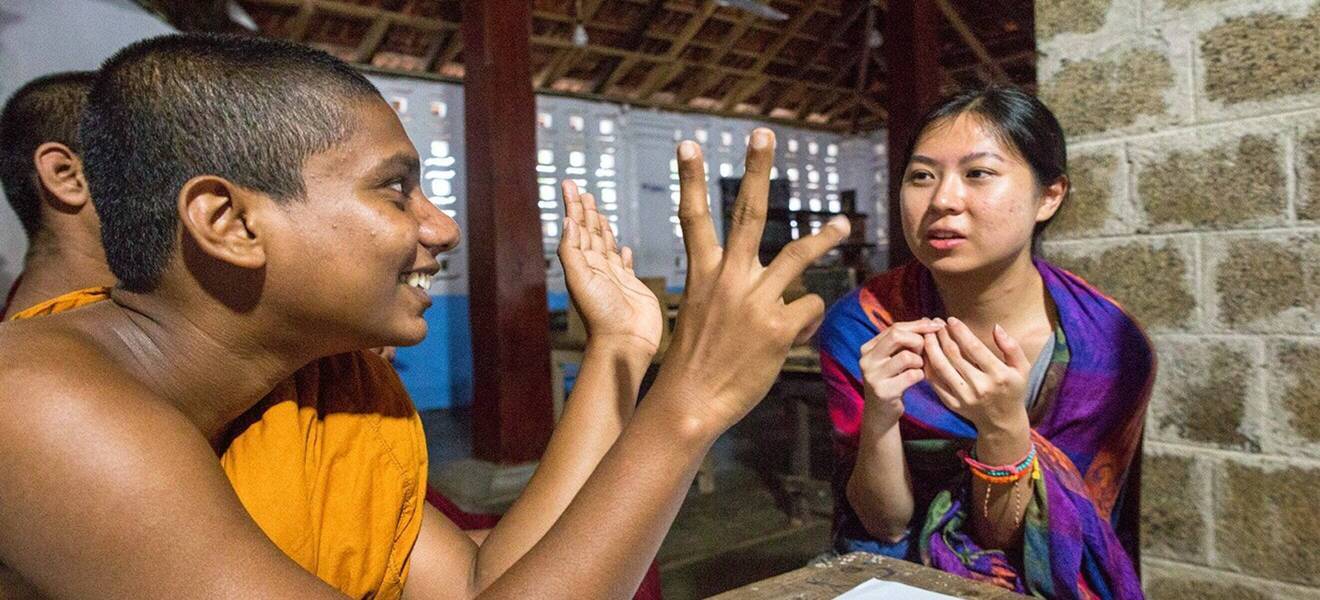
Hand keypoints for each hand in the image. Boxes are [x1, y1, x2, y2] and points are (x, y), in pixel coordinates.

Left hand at [558, 180, 661, 357]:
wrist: (626, 341)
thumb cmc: (602, 315)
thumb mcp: (580, 279)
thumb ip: (572, 250)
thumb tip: (569, 221)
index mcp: (582, 264)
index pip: (576, 228)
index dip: (573, 206)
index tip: (569, 184)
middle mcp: (596, 268)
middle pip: (590, 232)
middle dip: (585, 211)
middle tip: (581, 190)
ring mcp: (614, 277)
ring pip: (606, 245)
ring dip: (602, 227)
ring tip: (598, 211)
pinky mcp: (632, 286)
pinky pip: (625, 265)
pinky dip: (622, 254)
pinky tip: (622, 247)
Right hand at [649, 128, 849, 437]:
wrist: (690, 403)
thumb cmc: (695, 363)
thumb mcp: (700, 316)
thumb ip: (730, 293)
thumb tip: (771, 293)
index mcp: (703, 274)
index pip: (694, 216)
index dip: (692, 178)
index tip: (690, 143)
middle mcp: (728, 279)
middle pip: (748, 213)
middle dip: (756, 170)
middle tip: (764, 134)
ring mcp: (755, 301)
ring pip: (798, 256)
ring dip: (824, 238)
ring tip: (843, 225)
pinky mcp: (779, 329)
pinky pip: (809, 308)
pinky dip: (806, 319)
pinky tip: (794, 336)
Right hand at [858, 319, 943, 430]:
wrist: (881, 412)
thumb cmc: (893, 380)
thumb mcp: (893, 358)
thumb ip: (905, 341)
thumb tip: (928, 320)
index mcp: (868, 348)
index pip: (895, 327)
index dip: (918, 325)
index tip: (936, 325)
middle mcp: (866, 360)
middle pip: (897, 335)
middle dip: (918, 340)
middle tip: (923, 352)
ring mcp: (873, 376)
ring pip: (907, 356)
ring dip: (920, 362)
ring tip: (918, 368)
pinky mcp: (883, 391)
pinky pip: (912, 375)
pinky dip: (920, 376)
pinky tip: (917, 379)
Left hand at [921, 317, 1030, 432]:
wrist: (1002, 421)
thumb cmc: (1013, 389)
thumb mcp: (1022, 368)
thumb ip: (1012, 347)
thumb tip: (996, 327)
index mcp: (999, 375)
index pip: (974, 348)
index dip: (960, 331)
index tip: (951, 319)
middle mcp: (980, 387)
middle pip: (954, 355)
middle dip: (942, 335)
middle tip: (935, 322)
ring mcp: (964, 397)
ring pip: (940, 367)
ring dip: (931, 347)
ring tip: (927, 333)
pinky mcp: (952, 404)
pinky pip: (934, 381)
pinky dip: (927, 365)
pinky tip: (925, 352)